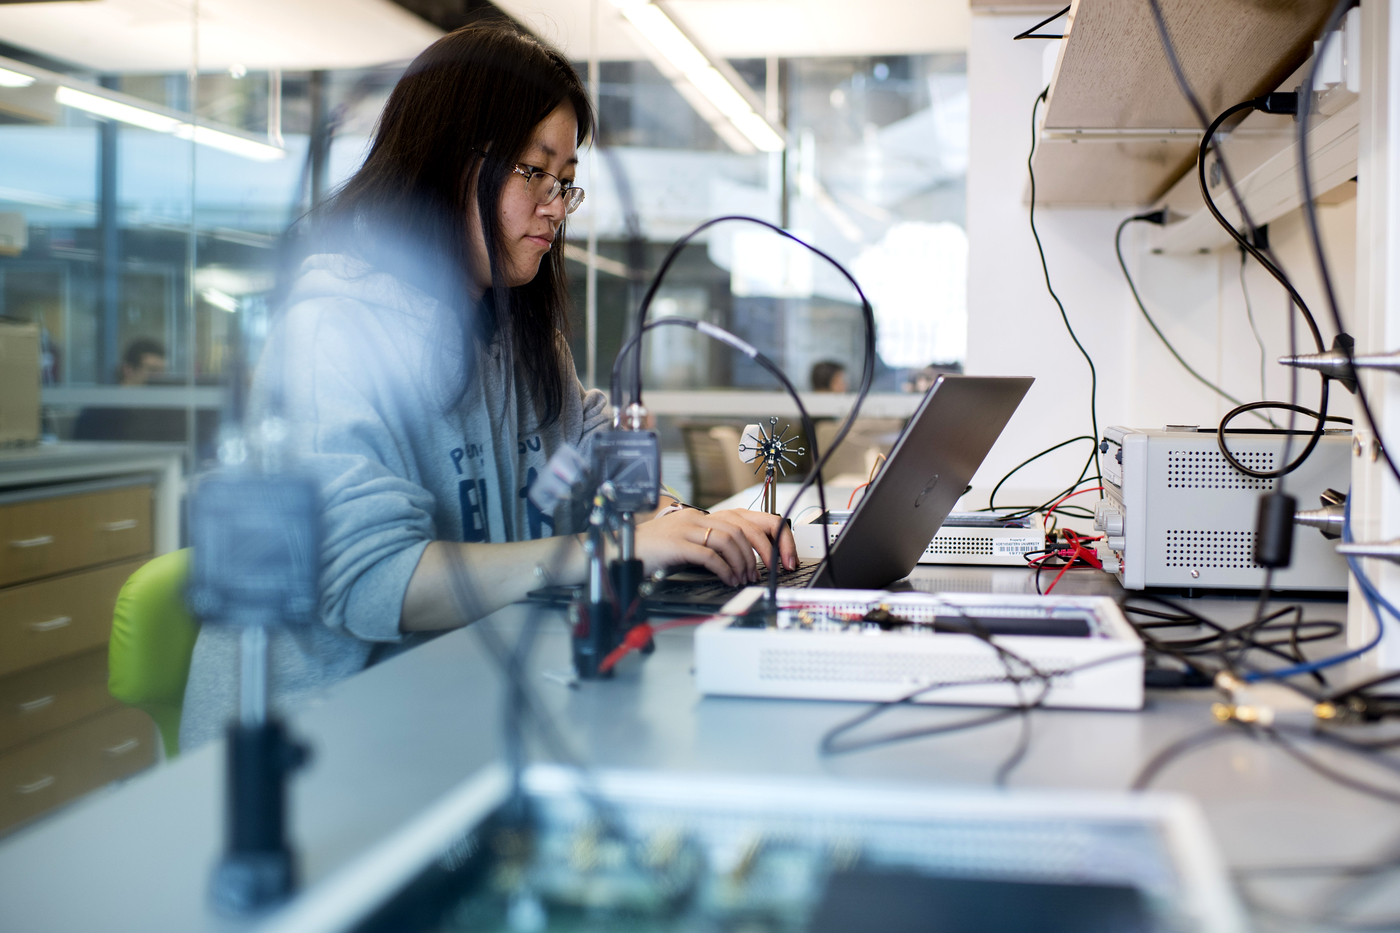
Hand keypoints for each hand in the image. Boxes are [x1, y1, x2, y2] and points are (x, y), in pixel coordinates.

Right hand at [634, 508, 797, 585]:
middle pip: (743, 528)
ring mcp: (687, 528)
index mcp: (705, 516)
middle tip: (766, 572)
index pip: (749, 519)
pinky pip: (709, 555)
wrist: (623, 551)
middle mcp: (698, 517)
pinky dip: (724, 569)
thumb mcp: (690, 544)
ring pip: (729, 539)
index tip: (783, 558)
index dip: (772, 536)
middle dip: (762, 552)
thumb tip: (746, 562)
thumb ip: (713, 546)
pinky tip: (728, 579)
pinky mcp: (677, 543)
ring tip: (744, 579)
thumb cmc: (657, 551)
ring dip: (742, 562)